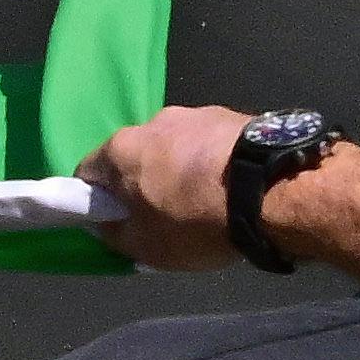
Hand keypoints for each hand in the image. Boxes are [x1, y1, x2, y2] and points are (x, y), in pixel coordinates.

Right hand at [82, 106, 255, 273]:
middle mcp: (153, 121)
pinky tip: (234, 187)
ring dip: (182, 170)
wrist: (271, 190)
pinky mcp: (233, 115)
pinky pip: (211, 143)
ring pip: (175, 147)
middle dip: (144, 183)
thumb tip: (106, 222)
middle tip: (165, 215)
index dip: (98, 200)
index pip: (88, 172)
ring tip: (209, 201)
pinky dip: (214, 162)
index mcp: (121, 149)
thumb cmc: (196, 220)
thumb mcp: (145, 246)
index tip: (117, 220)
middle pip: (135, 156)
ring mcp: (196, 113)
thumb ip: (114, 233)